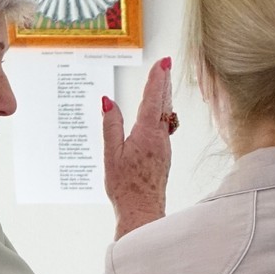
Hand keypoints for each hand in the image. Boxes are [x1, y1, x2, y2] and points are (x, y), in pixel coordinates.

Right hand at [103, 57, 173, 238]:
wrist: (142, 211)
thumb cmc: (125, 187)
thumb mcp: (111, 154)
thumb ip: (111, 125)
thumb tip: (107, 101)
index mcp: (146, 134)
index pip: (152, 99)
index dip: (157, 78)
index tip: (162, 62)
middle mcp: (160, 138)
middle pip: (163, 102)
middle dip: (164, 81)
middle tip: (166, 63)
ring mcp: (165, 146)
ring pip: (166, 114)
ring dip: (164, 95)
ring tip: (163, 79)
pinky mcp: (164, 154)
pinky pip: (164, 126)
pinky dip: (162, 111)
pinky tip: (159, 110)